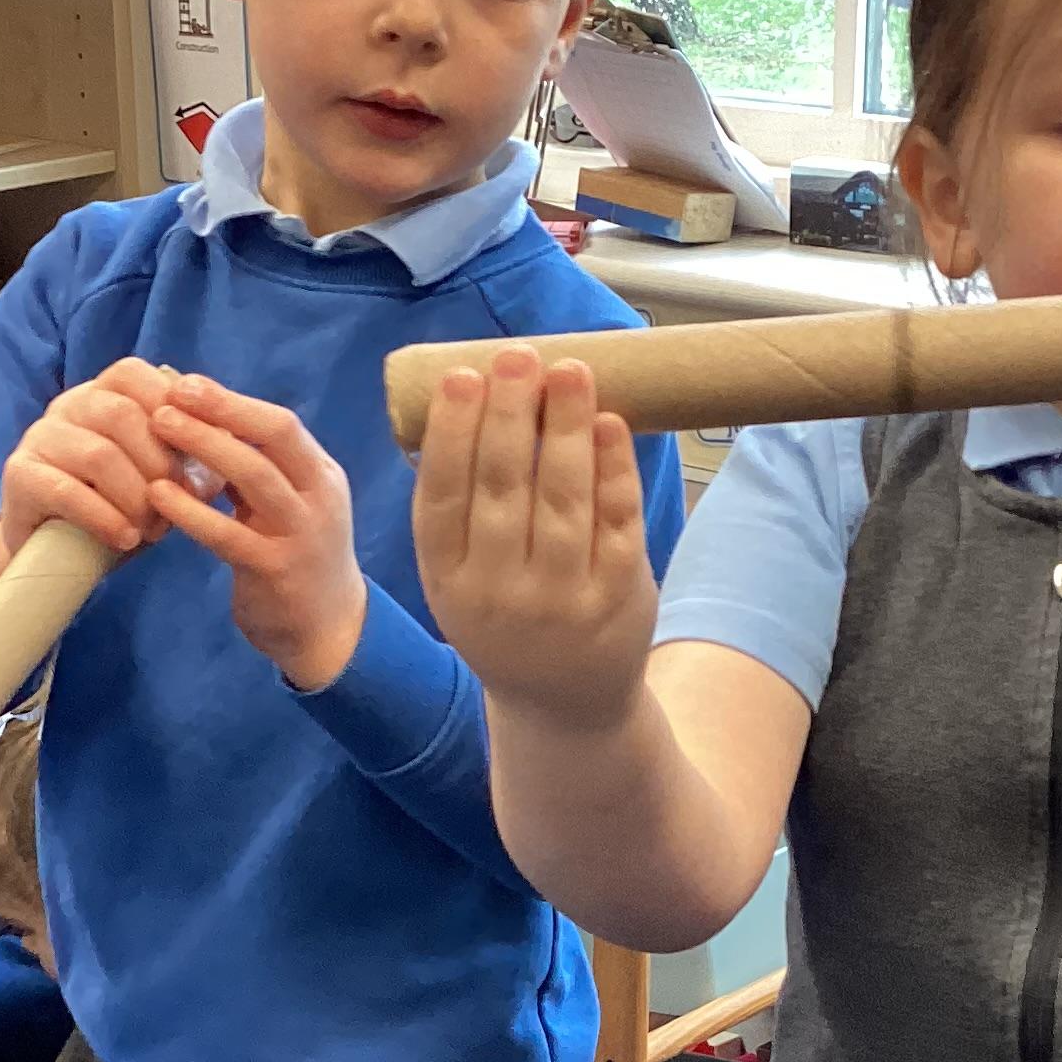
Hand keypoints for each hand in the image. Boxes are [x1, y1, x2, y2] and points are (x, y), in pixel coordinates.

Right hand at [0, 358, 185, 588]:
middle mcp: (67, 405)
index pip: (134, 374)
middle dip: (160, 466)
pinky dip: (105, 517)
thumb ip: (195, 451)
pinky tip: (126, 539)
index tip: (196, 454)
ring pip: (98, 455)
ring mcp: (39, 437)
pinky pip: (66, 490)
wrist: (62, 554)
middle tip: (177, 506)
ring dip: (136, 498)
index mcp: (102, 393)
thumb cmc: (122, 506)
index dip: (170, 408)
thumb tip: (234, 433)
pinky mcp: (20, 475)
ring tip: (151, 529)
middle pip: (121, 415)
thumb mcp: (166, 476)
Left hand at [143, 373, 369, 687]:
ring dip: (204, 445)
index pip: (281, 424)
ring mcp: (301, 535)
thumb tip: (202, 421)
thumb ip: (258, 470)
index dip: (232, 401)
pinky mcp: (275, 571)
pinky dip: (191, 510)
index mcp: (321, 476)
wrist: (329, 630)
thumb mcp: (290, 506)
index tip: (187, 384)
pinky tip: (157, 494)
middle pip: (273, 437)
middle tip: (168, 396)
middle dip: (219, 410)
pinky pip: (227, 533)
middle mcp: (319, 498)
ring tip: (158, 427)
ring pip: (254, 476)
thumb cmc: (297, 557)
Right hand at [410, 350, 660, 733]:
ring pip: (564, 498)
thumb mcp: (460, 579)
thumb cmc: (506, 619)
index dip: (452, 433)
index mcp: (447, 581)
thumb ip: (462, 509)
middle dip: (511, 413)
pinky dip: (614, 467)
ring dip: (567, 426)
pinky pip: (617, 519)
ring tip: (569, 370)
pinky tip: (609, 423)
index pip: (442, 497)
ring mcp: (563, 598)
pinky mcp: (619, 595)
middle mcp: (499, 592)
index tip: (462, 376)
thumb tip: (476, 399)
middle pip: (503, 488)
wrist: (563, 706)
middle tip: (518, 356)